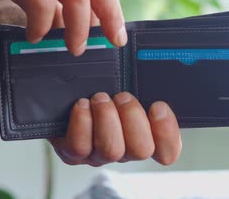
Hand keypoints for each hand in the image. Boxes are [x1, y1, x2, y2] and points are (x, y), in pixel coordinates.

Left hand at [50, 92, 181, 165]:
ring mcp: (98, 155)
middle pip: (141, 150)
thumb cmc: (99, 87)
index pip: (167, 151)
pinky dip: (82, 121)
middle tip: (122, 96)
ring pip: (112, 150)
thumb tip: (157, 73)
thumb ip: (145, 84)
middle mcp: (123, 150)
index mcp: (143, 136)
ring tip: (100, 98)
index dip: (166, 132)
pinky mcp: (73, 154)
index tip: (157, 106)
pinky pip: (80, 146)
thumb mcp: (126, 82)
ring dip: (107, 118)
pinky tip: (82, 104)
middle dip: (132, 116)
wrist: (62, 96)